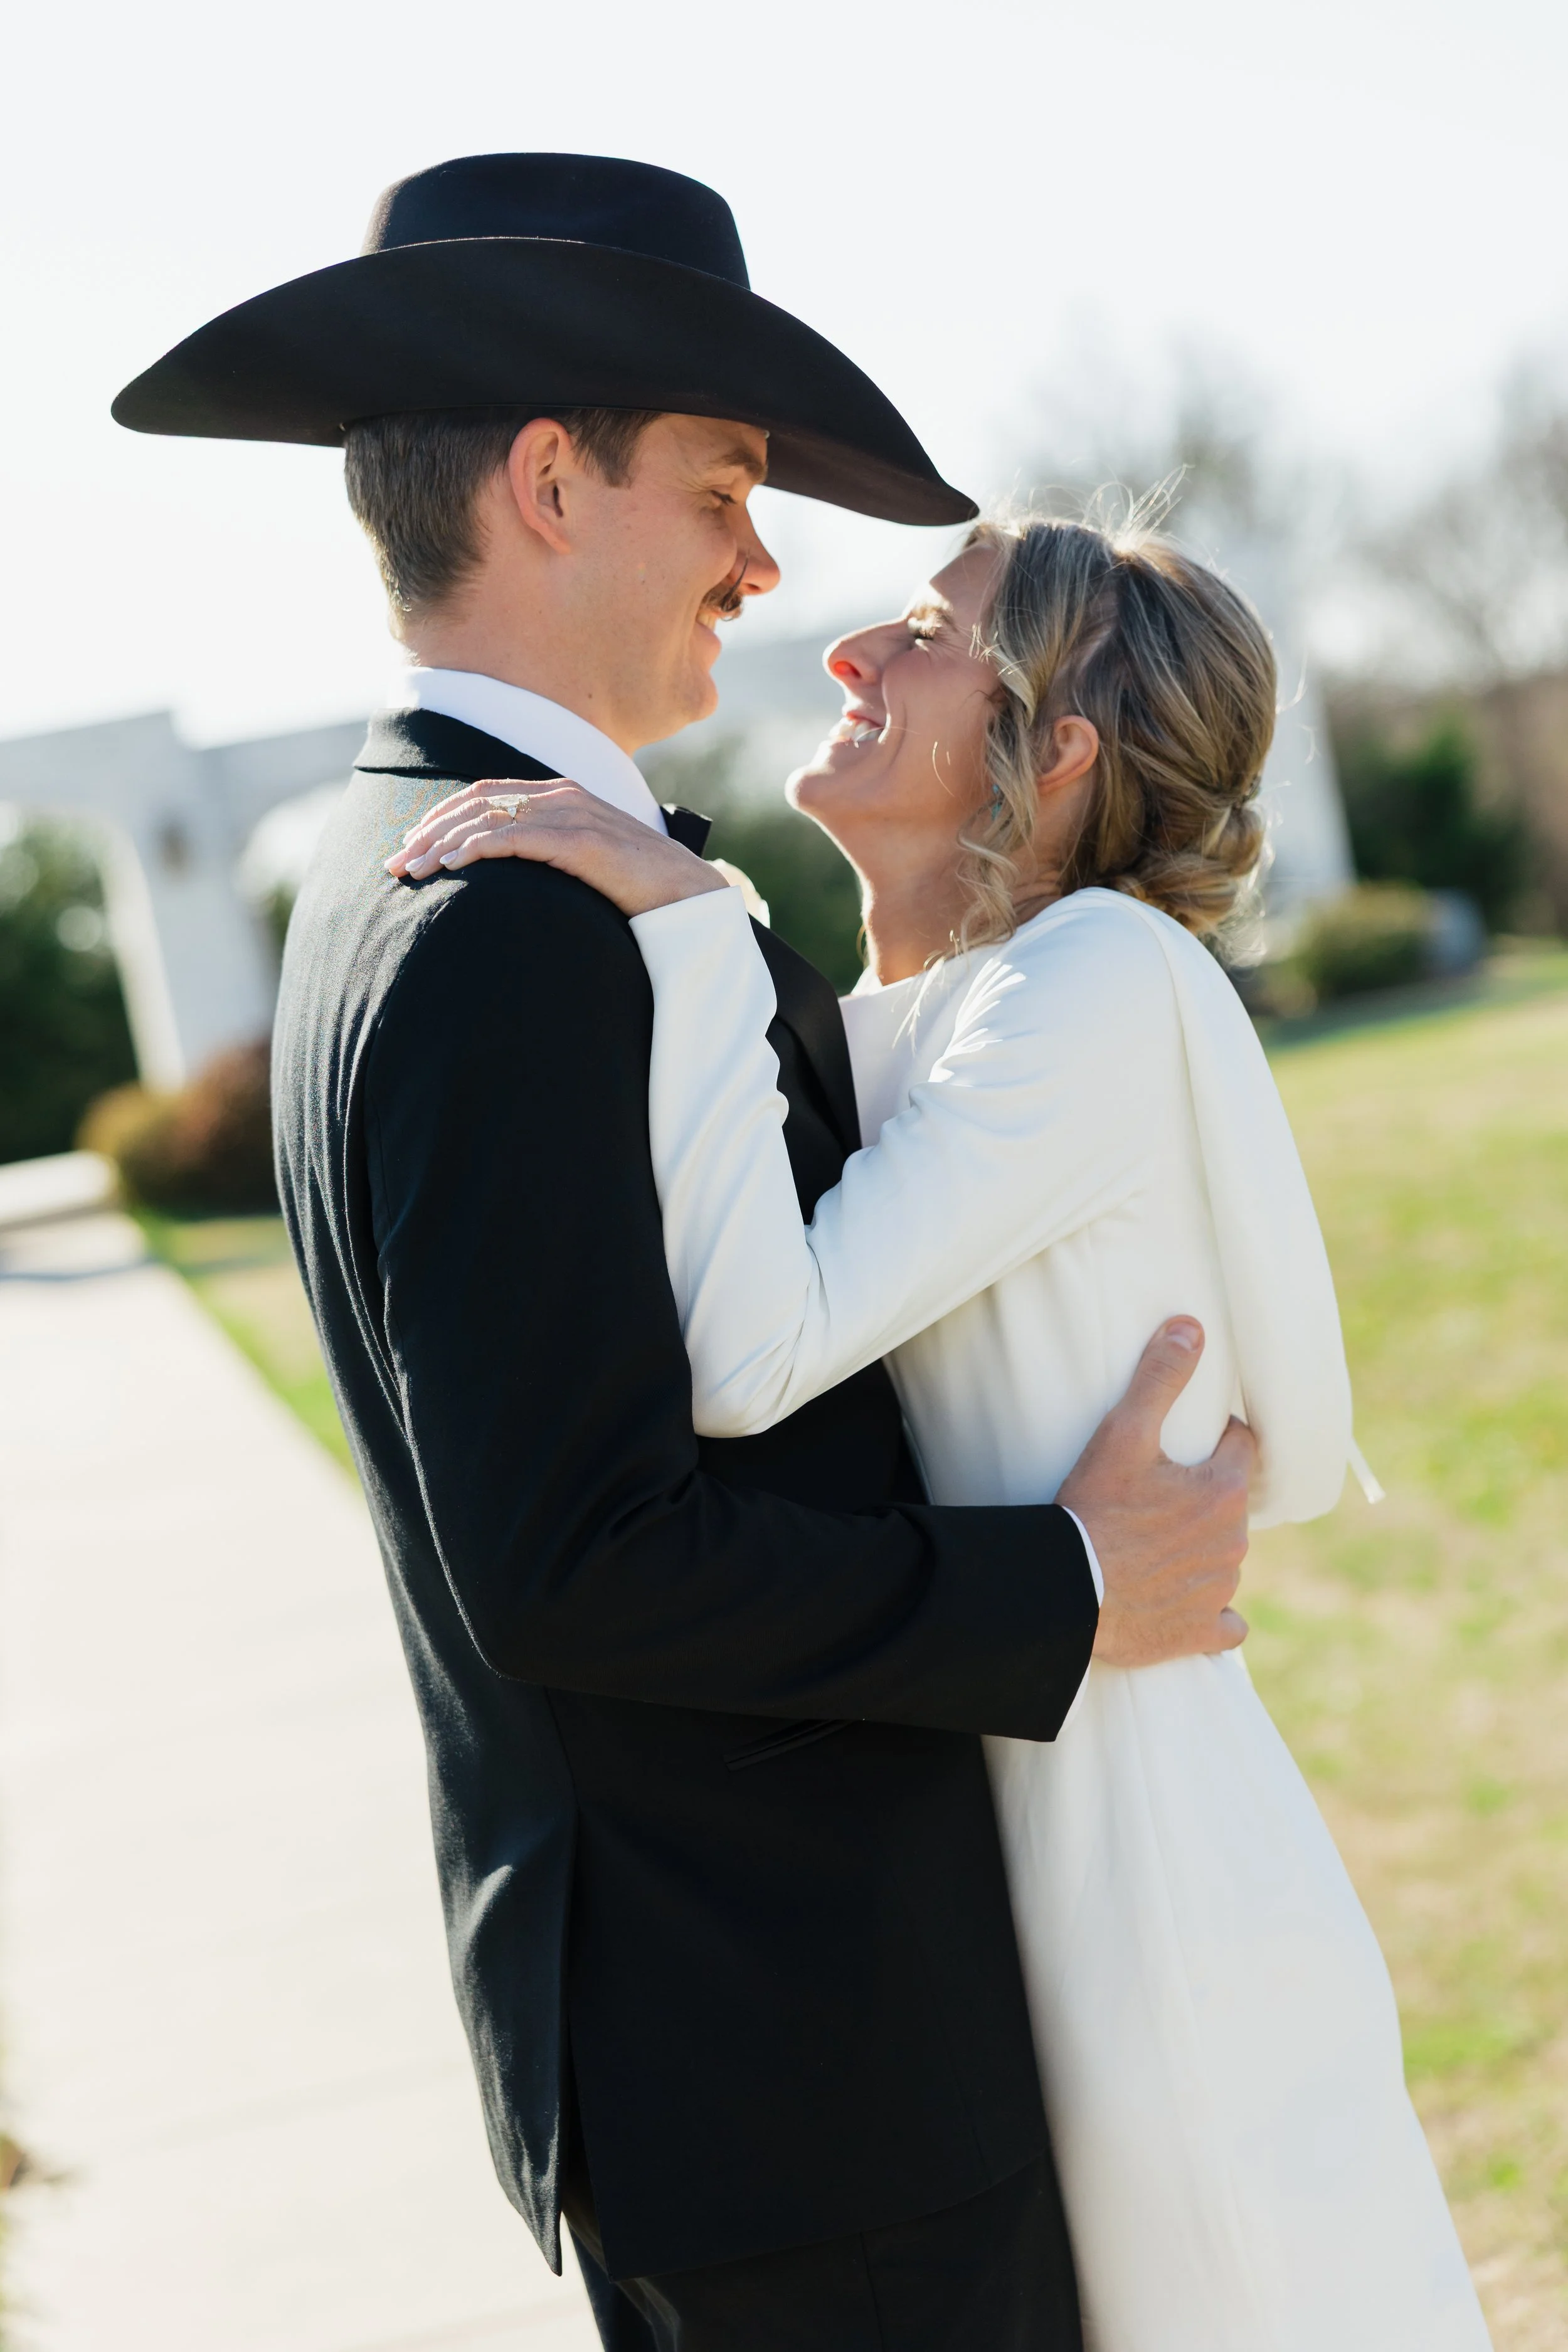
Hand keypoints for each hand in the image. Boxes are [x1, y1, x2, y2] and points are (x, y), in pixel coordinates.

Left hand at [385, 781, 728, 916]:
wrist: (687, 895)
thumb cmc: (634, 885)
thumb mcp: (581, 859)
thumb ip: (545, 851)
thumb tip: (501, 871)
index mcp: (559, 794)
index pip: (482, 793)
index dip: (438, 818)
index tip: (408, 847)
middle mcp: (561, 795)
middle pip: (475, 802)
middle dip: (427, 832)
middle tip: (394, 864)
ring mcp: (572, 814)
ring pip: (487, 818)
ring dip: (440, 845)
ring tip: (411, 871)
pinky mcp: (580, 840)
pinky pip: (516, 836)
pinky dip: (476, 849)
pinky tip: (449, 867)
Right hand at [1058, 1318, 1253, 1667]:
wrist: (1066, 1591)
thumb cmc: (1095, 1509)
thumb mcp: (1123, 1433)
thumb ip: (1160, 1377)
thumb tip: (1191, 1327)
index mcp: (1224, 1492)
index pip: (1242, 1447)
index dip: (1215, 1440)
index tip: (1183, 1446)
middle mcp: (1234, 1543)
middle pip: (1231, 1505)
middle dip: (1205, 1497)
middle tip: (1158, 1495)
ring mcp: (1219, 1591)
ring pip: (1225, 1559)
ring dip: (1202, 1550)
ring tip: (1155, 1544)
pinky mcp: (1200, 1632)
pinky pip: (1225, 1624)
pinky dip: (1209, 1614)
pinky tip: (1182, 1603)